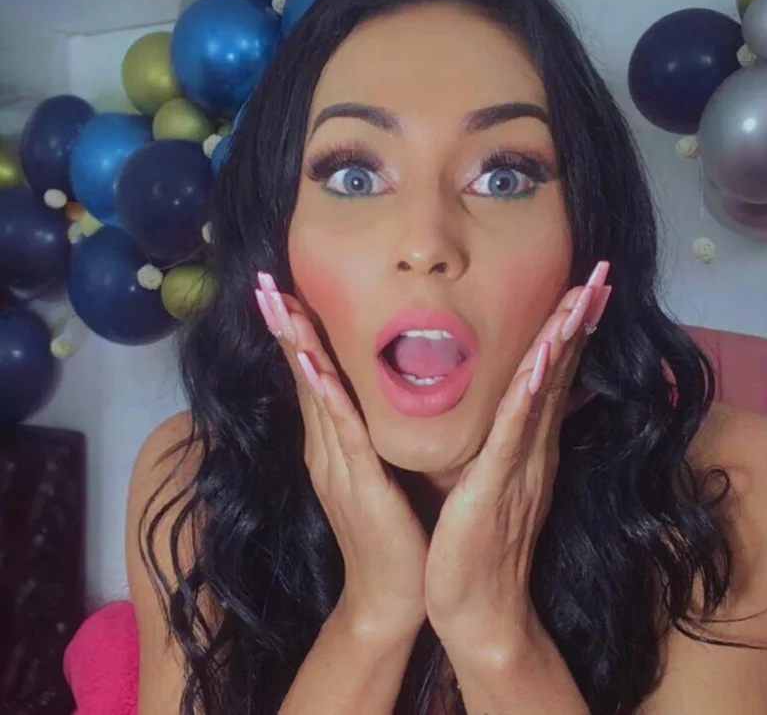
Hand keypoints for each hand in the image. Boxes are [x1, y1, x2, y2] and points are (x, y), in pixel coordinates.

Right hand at [255, 272, 429, 635]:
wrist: (391, 594)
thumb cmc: (393, 528)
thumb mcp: (377, 465)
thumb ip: (368, 428)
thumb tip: (375, 388)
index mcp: (332, 440)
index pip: (310, 373)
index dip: (296, 329)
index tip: (281, 286)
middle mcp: (325, 447)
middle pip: (302, 375)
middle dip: (284, 326)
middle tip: (263, 281)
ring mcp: (337, 465)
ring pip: (315, 395)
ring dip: (297, 347)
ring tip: (279, 305)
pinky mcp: (361, 485)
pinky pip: (344, 434)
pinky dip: (327, 399)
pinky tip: (315, 368)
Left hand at [424, 261, 611, 654]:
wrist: (478, 609)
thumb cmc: (478, 542)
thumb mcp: (499, 480)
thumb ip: (513, 442)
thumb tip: (518, 407)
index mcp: (528, 443)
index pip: (554, 372)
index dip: (572, 326)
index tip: (587, 284)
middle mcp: (533, 447)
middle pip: (560, 370)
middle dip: (580, 319)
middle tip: (602, 272)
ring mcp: (520, 465)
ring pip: (545, 390)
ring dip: (564, 340)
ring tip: (582, 296)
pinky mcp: (497, 486)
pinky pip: (516, 432)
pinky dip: (531, 392)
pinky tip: (543, 358)